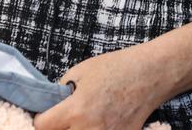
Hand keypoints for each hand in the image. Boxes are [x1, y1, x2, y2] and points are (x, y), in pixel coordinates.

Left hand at [35, 45, 166, 129]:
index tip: (45, 114)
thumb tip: (51, 106)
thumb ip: (60, 92)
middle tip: (64, 117)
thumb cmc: (117, 68)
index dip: (40, 119)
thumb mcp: (80, 71)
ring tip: (83, 119)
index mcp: (76, 110)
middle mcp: (88, 129)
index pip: (41, 126)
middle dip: (58, 127)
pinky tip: (101, 122)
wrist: (151, 74)